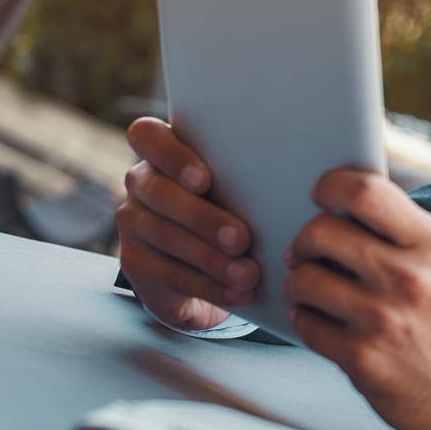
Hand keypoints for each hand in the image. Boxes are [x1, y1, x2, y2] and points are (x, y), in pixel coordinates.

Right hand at [116, 117, 258, 329]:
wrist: (212, 268)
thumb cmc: (238, 208)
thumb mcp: (243, 185)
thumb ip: (251, 171)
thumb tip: (297, 168)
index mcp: (164, 151)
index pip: (147, 135)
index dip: (172, 156)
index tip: (205, 180)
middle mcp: (142, 182)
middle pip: (160, 192)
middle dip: (203, 218)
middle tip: (242, 240)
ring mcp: (133, 222)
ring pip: (165, 235)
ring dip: (211, 258)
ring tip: (248, 274)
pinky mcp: (134, 262)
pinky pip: (167, 273)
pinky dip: (208, 286)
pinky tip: (238, 293)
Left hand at [285, 168, 430, 429]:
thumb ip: (405, 234)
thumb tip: (345, 207)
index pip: (365, 191)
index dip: (330, 187)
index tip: (322, 197)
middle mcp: (408, 277)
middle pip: (321, 231)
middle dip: (306, 241)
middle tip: (308, 253)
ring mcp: (383, 319)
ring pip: (304, 279)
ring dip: (301, 284)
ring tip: (313, 291)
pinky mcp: (363, 359)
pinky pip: (306, 324)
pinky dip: (307, 320)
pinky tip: (322, 322)